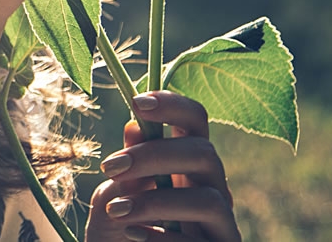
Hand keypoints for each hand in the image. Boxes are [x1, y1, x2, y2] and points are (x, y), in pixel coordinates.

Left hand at [86, 91, 240, 241]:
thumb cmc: (119, 232)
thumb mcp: (113, 197)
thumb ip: (126, 168)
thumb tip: (134, 127)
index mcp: (185, 164)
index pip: (195, 121)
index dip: (173, 104)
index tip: (136, 102)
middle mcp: (210, 188)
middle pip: (205, 154)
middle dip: (154, 155)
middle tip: (110, 167)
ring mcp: (221, 224)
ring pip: (210, 200)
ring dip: (156, 201)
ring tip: (115, 210)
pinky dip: (163, 236)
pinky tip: (132, 234)